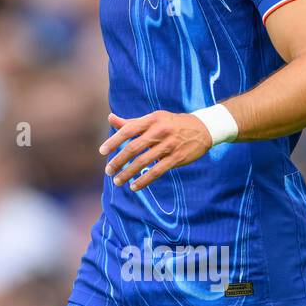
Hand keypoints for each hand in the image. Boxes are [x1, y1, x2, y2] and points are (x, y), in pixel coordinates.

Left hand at [98, 110, 213, 191]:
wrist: (203, 128)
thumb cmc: (172, 124)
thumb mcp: (154, 119)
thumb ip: (132, 122)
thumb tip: (110, 118)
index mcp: (152, 120)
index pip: (128, 130)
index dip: (113, 141)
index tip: (102, 152)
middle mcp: (159, 131)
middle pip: (133, 148)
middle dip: (118, 161)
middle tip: (108, 171)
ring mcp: (168, 145)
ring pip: (143, 162)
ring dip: (128, 173)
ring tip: (117, 181)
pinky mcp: (176, 158)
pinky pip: (156, 171)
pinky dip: (144, 180)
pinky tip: (134, 186)